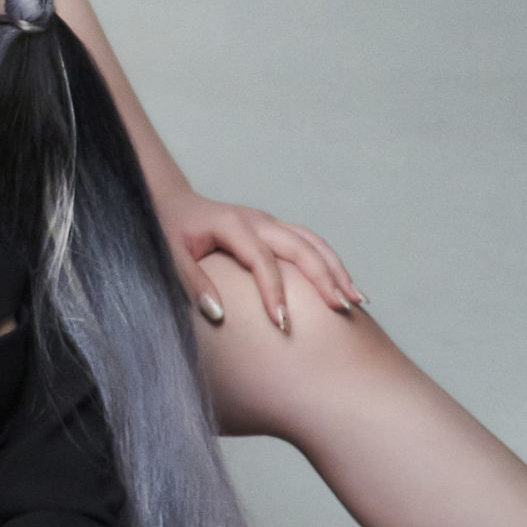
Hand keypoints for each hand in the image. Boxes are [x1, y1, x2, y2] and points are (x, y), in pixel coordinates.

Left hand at [156, 191, 362, 329]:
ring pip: (312, 242)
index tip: (283, 324)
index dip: (274, 292)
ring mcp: (269, 221)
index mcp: (232, 225)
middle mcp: (257, 219)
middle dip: (323, 278)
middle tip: (341, 310)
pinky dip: (330, 262)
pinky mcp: (274, 227)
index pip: (261, 260)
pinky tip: (343, 285)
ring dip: (335, 270)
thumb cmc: (170, 230)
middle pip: (299, 246)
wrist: (171, 202)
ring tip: (356, 300)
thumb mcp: (171, 256)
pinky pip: (309, 242)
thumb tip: (218, 315)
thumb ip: (192, 283)